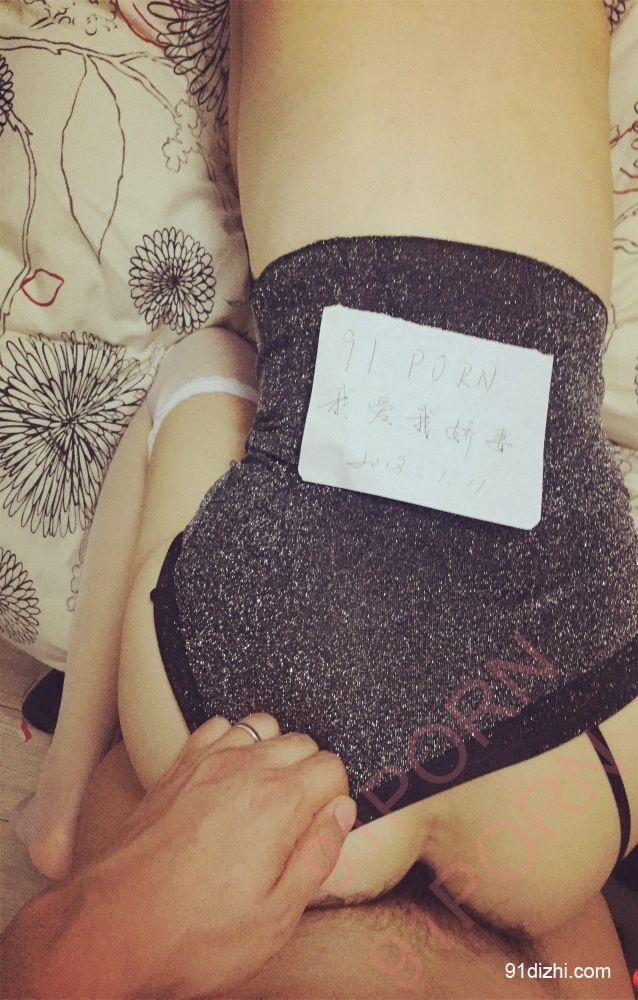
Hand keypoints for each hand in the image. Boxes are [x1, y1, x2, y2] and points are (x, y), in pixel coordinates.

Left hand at [62, 714, 355, 998]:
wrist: (113, 928)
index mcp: (278, 804)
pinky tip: (230, 775)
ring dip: (273, 752)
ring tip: (267, 794)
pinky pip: (219, 726)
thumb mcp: (276, 917)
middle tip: (299, 817)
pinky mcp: (178, 766)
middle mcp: (245, 770)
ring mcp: (208, 762)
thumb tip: (341, 815)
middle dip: (310, 773)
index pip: (332, 767)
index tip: (324, 823)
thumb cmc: (191, 933)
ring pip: (263, 726)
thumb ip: (318, 856)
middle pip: (302, 742)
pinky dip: (232, 741)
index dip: (335, 798)